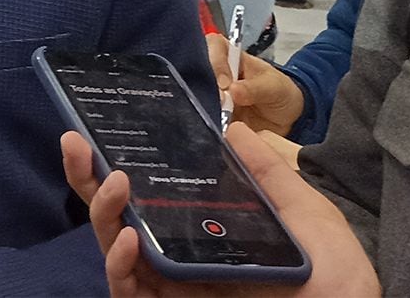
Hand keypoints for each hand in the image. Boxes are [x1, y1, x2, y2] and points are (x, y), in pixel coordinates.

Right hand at [59, 125, 379, 296]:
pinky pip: (129, 291)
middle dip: (88, 179)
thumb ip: (268, 175)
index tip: (100, 127)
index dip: (120, 162)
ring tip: (116, 182)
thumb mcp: (307, 215)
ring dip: (103, 213)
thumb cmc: (333, 282)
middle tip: (76, 143)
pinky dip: (119, 265)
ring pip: (114, 248)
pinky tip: (127, 237)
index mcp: (204, 230)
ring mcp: (172, 287)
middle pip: (117, 217)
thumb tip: (232, 129)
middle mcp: (180, 257)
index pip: (151, 195)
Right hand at [208, 33, 304, 137]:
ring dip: (205, 105)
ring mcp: (213, 93)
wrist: (288, 121)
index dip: (216, 60)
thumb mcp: (274, 88)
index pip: (214, 45)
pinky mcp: (212, 113)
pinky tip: (217, 127)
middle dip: (206, 86)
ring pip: (196, 92)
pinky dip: (207, 121)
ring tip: (221, 118)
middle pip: (198, 68)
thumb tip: (232, 90)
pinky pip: (202, 114)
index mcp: (232, 56)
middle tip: (222, 104)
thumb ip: (255, 88)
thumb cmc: (280, 93)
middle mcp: (217, 72)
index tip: (225, 83)